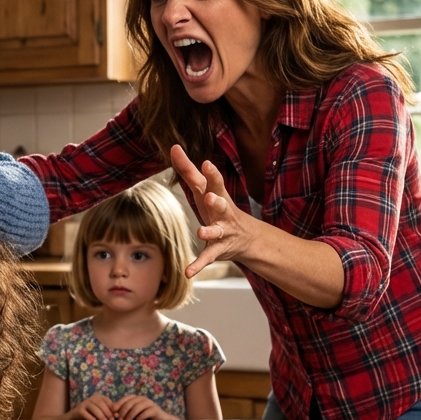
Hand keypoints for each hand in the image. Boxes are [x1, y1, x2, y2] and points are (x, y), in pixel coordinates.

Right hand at [67, 394, 117, 419]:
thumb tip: (117, 415)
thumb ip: (109, 411)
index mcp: (98, 397)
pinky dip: (90, 417)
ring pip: (93, 408)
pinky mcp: (79, 410)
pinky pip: (84, 413)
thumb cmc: (93, 414)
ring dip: (100, 415)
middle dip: (107, 412)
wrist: (77, 416)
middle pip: (100, 404)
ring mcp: (84, 403)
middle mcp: (91, 398)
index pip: (106, 401)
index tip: (116, 416)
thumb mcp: (102, 411)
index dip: (112, 408)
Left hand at [112, 395, 179, 419]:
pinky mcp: (155, 409)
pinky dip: (141, 416)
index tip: (113, 411)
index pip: (126, 398)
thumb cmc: (143, 418)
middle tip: (119, 419)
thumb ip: (124, 413)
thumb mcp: (132, 415)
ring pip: (138, 406)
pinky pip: (147, 411)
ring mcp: (149, 403)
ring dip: (131, 414)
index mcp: (136, 399)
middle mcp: (142, 399)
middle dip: (123, 410)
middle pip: (131, 402)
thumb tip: (113, 414)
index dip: (119, 404)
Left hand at [170, 145, 254, 276]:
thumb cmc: (219, 208)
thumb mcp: (206, 189)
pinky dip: (197, 265)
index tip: (204, 162)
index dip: (204, 172)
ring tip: (202, 232)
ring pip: (216, 230)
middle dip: (216, 200)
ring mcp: (222, 231)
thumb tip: (173, 147)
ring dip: (209, 231)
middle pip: (220, 204)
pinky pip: (207, 258)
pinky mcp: (218, 249)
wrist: (247, 239)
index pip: (208, 182)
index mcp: (216, 196)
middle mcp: (222, 212)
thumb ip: (188, 171)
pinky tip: (187, 272)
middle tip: (211, 196)